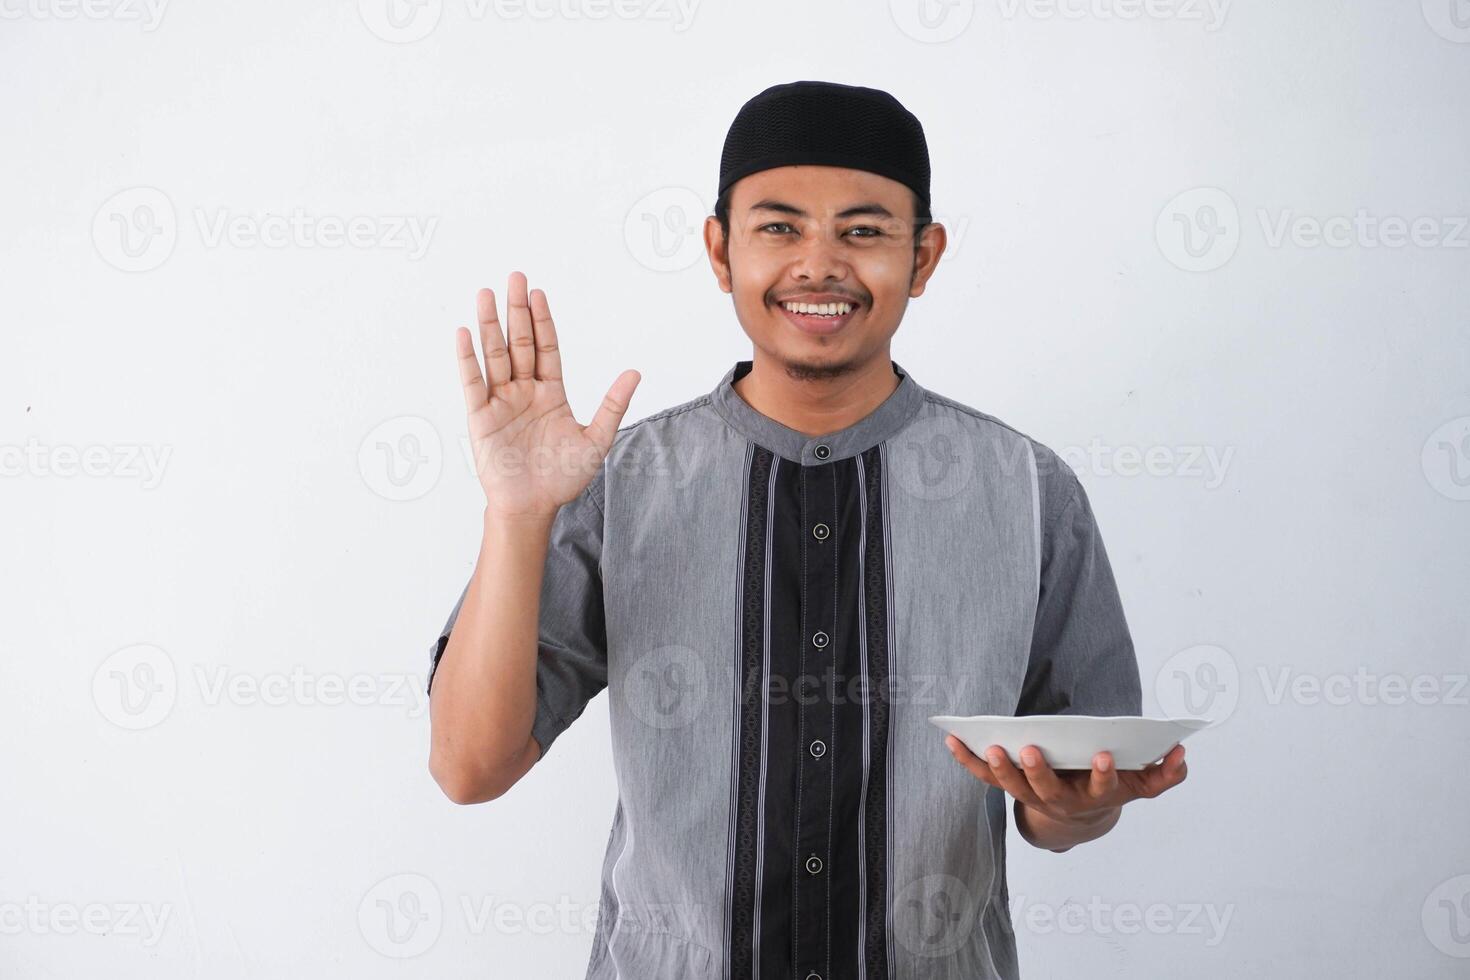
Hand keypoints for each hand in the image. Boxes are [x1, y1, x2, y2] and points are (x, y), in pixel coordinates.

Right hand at [456, 271, 639, 519]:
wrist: (533, 507)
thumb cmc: (563, 478)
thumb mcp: (596, 440)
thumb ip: (612, 405)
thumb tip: (635, 373)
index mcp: (550, 393)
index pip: (546, 348)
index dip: (542, 321)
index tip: (539, 293)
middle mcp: (524, 391)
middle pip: (519, 343)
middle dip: (517, 310)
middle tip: (515, 277)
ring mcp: (501, 402)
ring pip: (495, 355)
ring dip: (490, 325)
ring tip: (485, 294)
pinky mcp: (481, 417)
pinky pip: (473, 383)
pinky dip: (467, 359)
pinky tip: (464, 333)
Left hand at [945, 737, 1186, 836]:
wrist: (1078, 815)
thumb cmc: (1109, 786)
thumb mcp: (1141, 784)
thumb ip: (1164, 774)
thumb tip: (1181, 755)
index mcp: (1093, 796)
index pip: (1099, 787)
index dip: (1102, 774)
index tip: (1102, 755)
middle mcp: (1059, 801)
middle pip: (1047, 791)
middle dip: (1039, 772)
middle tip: (1031, 750)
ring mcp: (1031, 795)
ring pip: (1012, 787)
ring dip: (999, 768)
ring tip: (991, 745)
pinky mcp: (1008, 785)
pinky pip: (984, 777)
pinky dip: (967, 760)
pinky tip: (951, 739)